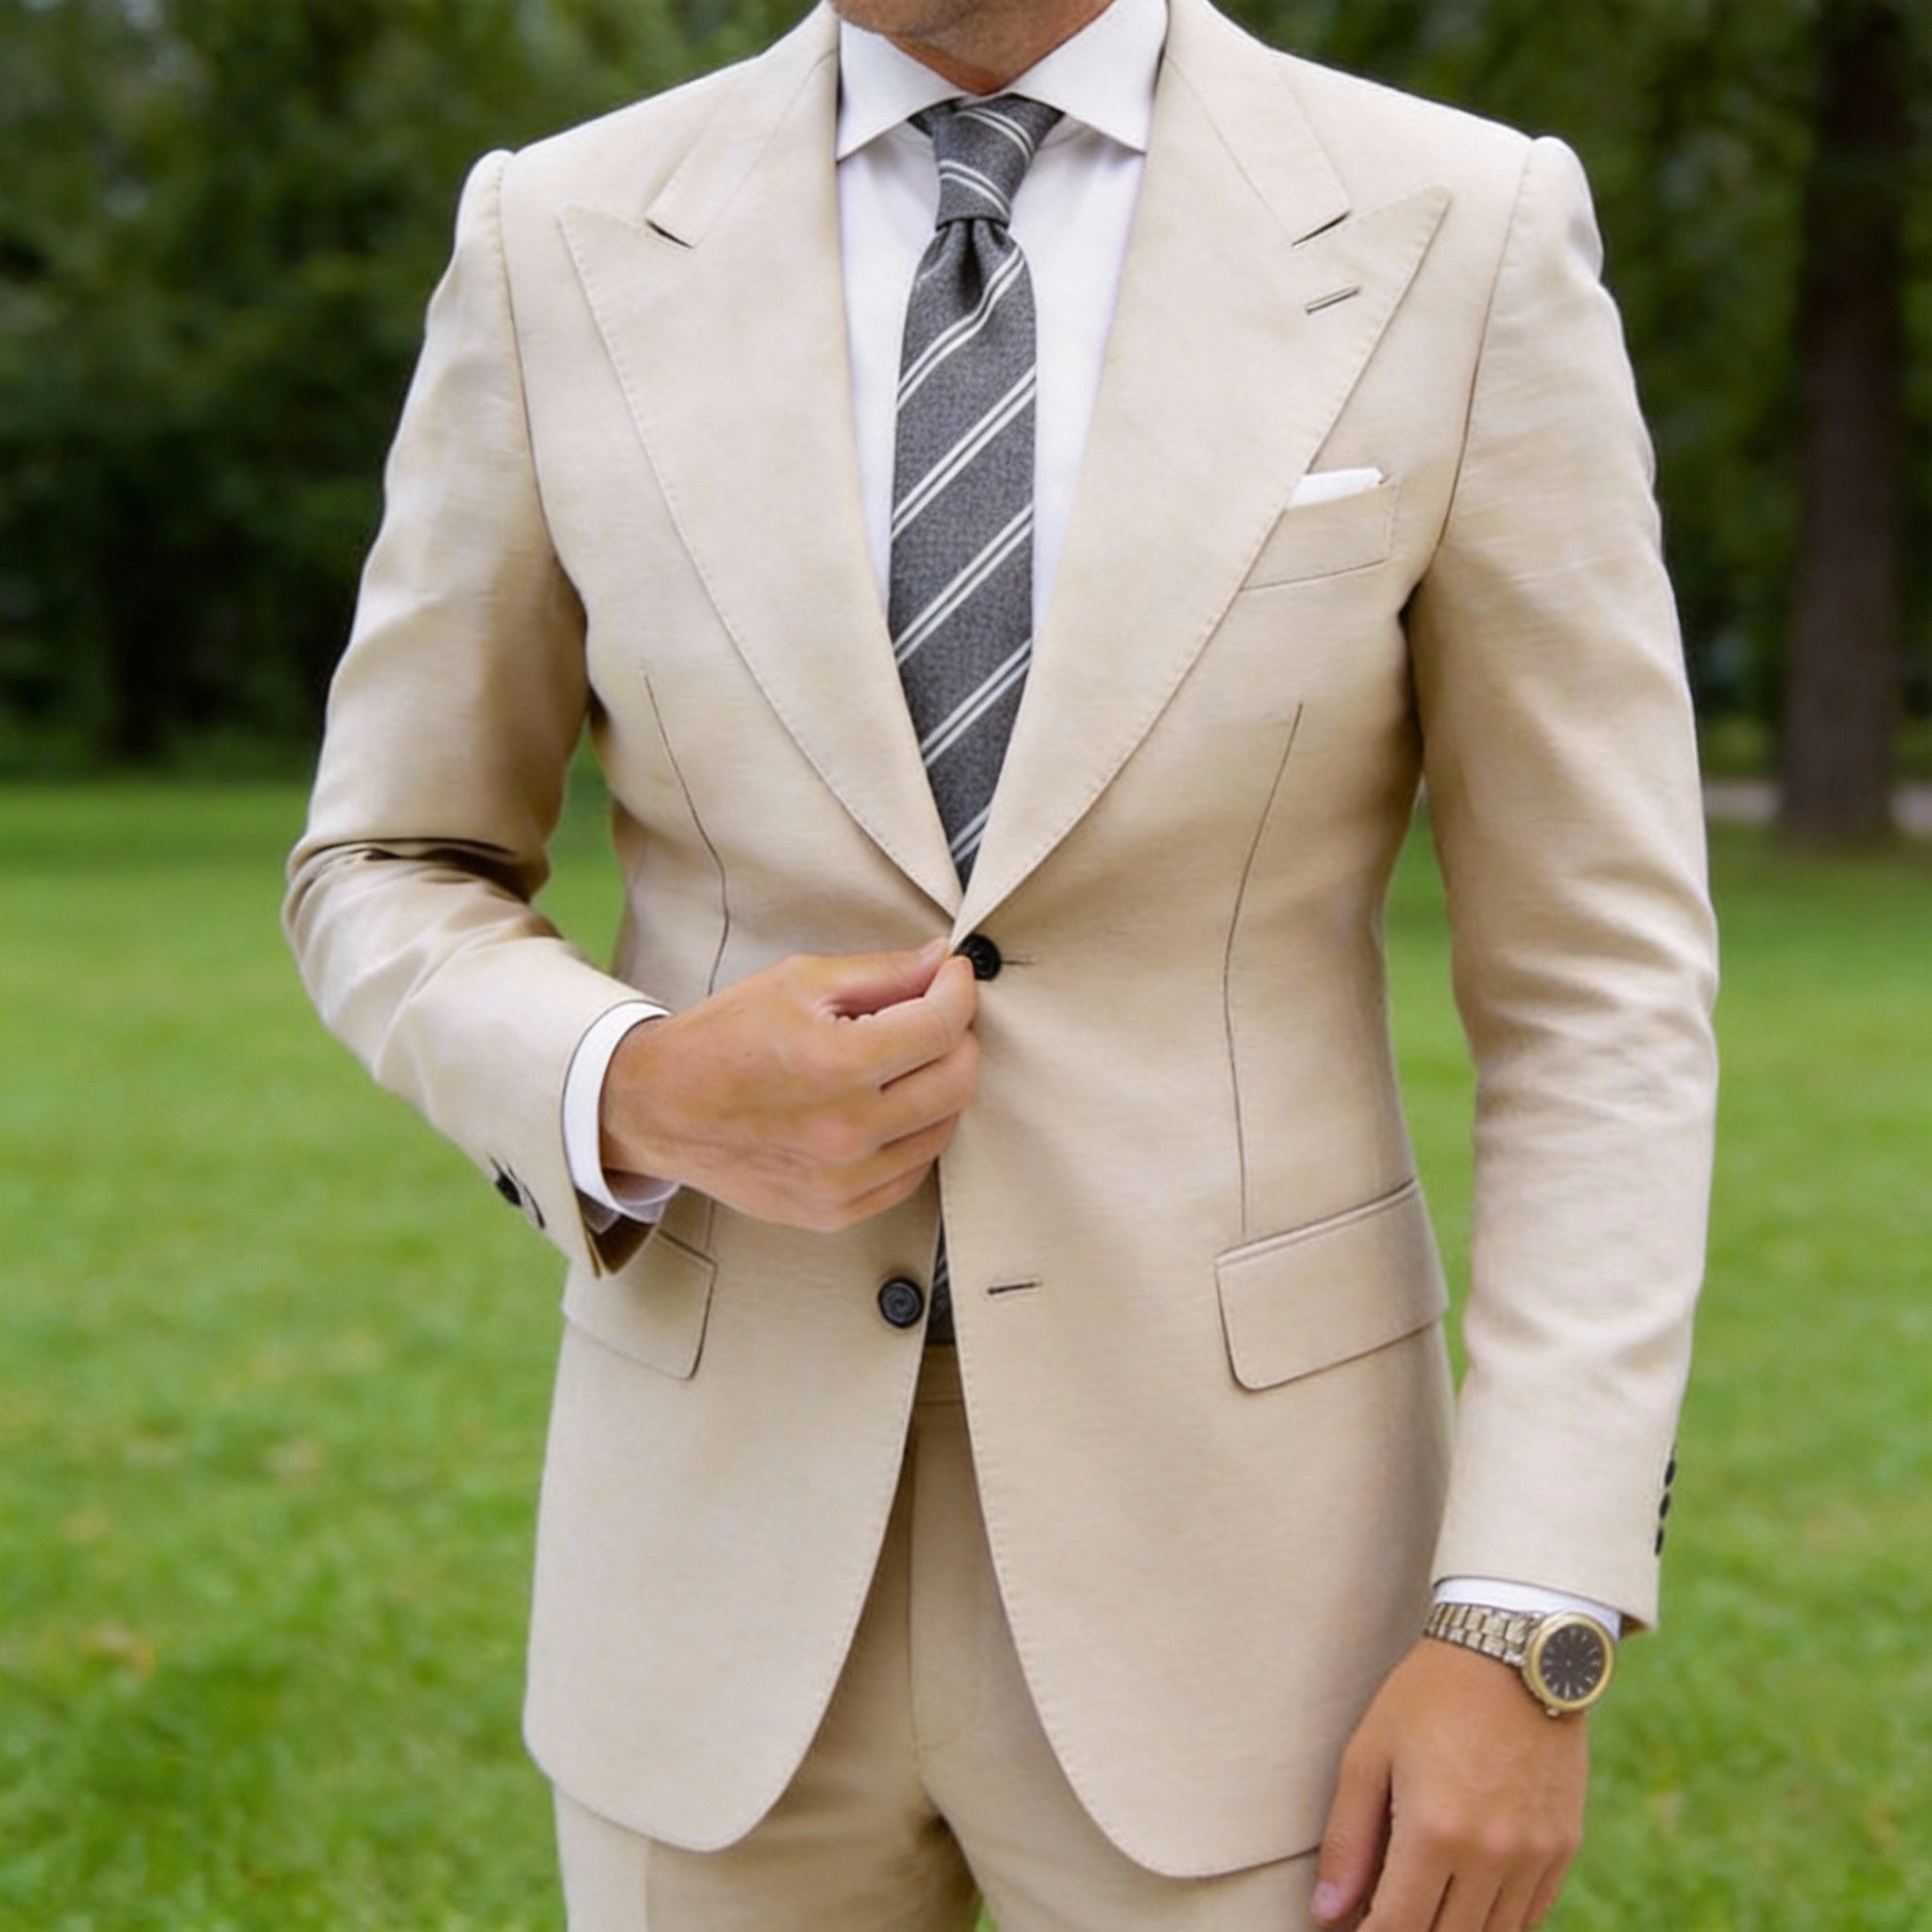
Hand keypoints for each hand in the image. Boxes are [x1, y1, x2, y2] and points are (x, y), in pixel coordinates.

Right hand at [598, 938, 979, 1232]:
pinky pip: (911, 1173)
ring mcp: (844, 1180)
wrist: (661, 1110)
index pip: (943, 1025)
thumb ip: (880, 973)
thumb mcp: (798, 983)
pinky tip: (884, 1108)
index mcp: (838, 1064)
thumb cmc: (722, 1041)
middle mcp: (847, 1130)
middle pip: (958, 1081)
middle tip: (932, 1015)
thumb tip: (941, 961)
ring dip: (938, 1087)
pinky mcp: (836, 1210)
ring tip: (901, 1062)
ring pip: (942, 1129)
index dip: (958, 990)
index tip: (952, 976)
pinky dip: (912, 1135)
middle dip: (958, 1036)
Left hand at [1314, 1639, 1588, 1931]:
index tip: (1354, 1930)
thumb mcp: (1369, 1753)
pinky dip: (1497, 1920)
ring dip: (1454, 1930)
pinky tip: (1468, 1900)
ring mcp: (1534, 1855)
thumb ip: (1347, 1839)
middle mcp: (1491, 1854)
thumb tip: (1327, 1913)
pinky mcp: (1564, 1846)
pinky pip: (1531, 1915)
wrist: (1514, 1650)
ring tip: (1424, 1905)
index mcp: (1434, 1832)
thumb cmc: (1430, 1694)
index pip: (1397, 1929)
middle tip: (1384, 1913)